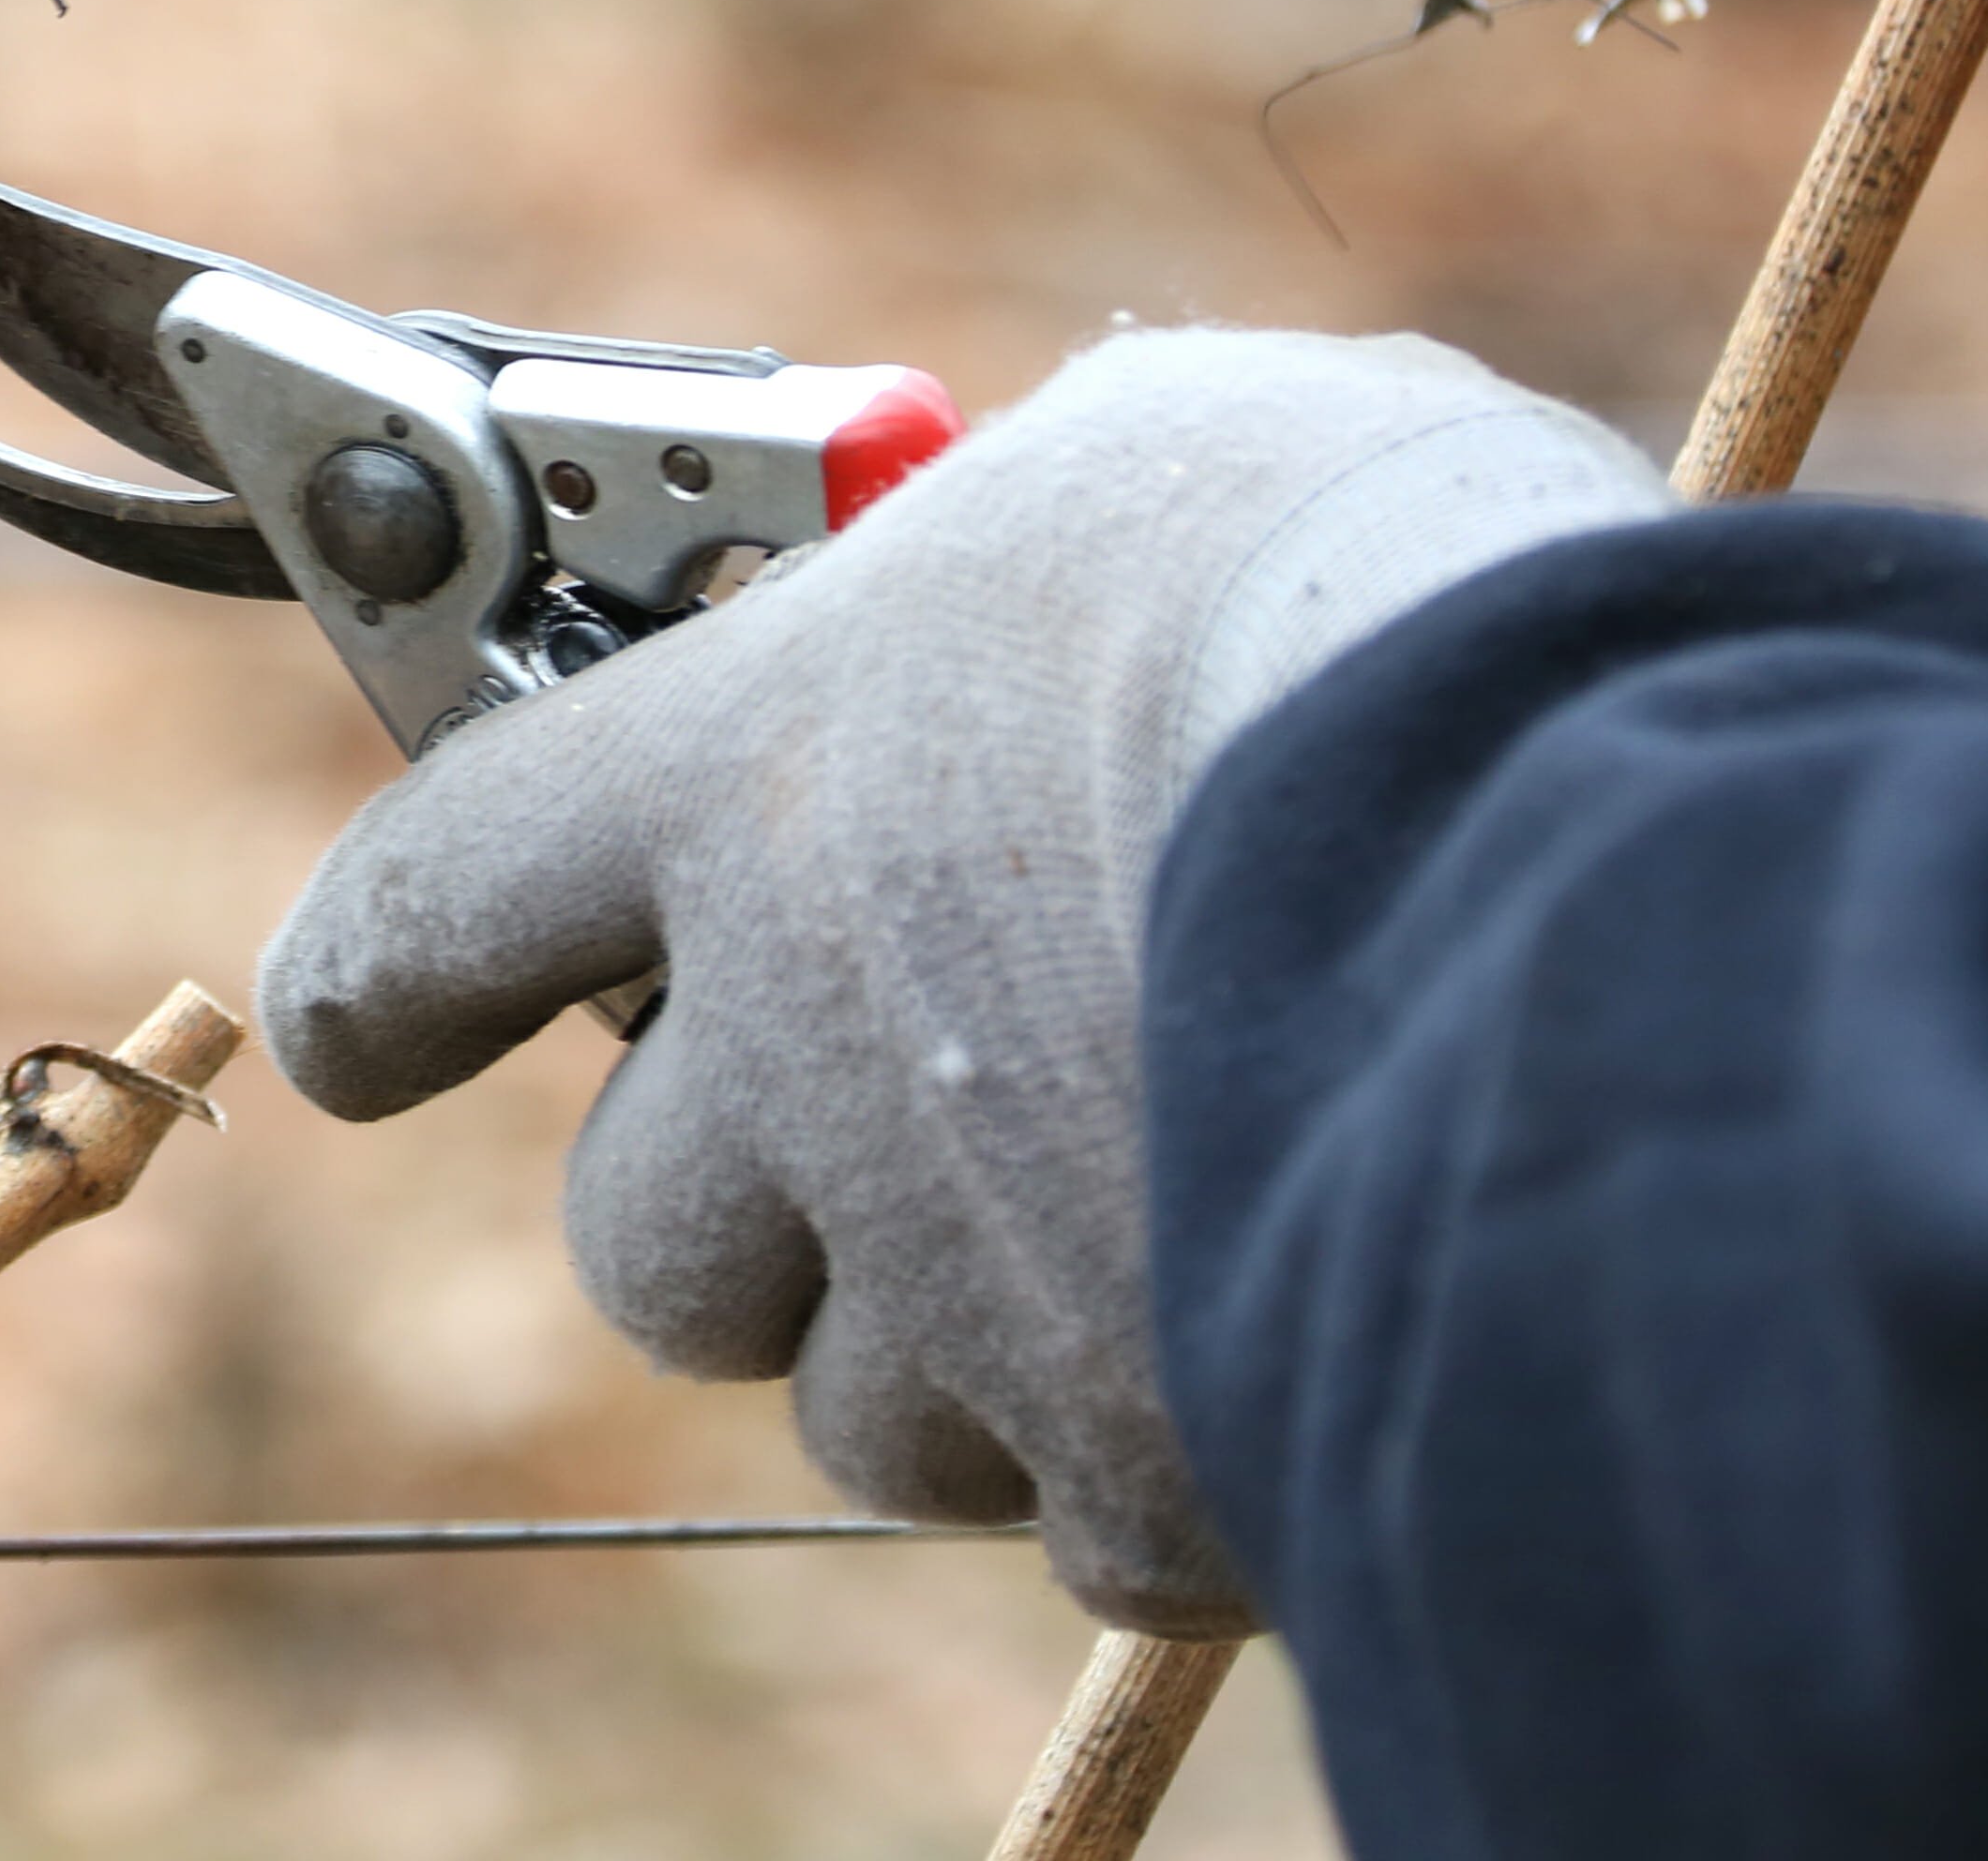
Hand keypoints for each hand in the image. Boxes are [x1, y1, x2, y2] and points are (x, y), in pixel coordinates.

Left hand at [254, 325, 1663, 1631]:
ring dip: (972, 1338)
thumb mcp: (1189, 470)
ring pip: (868, 1406)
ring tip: (1169, 1192)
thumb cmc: (1415, 595)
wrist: (1629, 872)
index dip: (386, 974)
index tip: (358, 1031)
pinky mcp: (1134, 1470)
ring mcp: (948, 1279)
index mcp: (752, 771)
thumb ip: (1042, 567)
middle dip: (760, 1210)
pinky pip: (1097, 1517)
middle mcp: (794, 1044)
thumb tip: (1058, 589)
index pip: (447, 889)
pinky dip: (1178, 1450)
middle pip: (648, 1234)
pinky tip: (1311, 1302)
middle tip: (915, 1133)